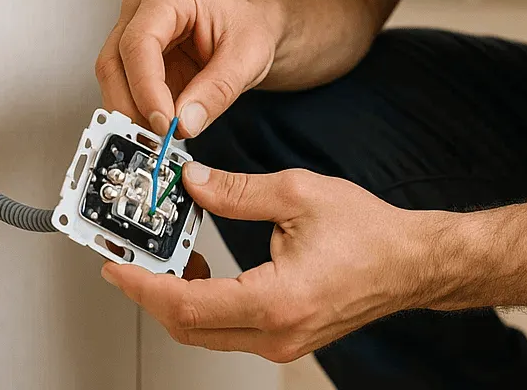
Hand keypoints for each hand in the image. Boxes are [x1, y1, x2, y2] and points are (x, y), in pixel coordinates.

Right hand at [94, 0, 277, 136]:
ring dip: (132, 113)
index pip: (140, 42)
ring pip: (112, 78)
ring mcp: (132, 31)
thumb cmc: (247, 26)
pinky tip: (159, 125)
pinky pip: (122, 89)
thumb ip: (218, 89)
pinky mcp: (132, 58)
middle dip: (133, 106)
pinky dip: (137, 113)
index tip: (163, 120)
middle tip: (160, 135)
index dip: (146, 87)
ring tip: (164, 133)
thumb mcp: (248, 56)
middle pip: (114, 61)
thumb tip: (185, 121)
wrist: (249, 27)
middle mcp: (141, 8)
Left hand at [101, 162, 442, 362]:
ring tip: (161, 260)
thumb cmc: (369, 233)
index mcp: (277, 300)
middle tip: (128, 261)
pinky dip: (203, 305)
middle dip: (150, 293)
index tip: (117, 267)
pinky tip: (198, 272)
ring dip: (176, 299)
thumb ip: (236, 190)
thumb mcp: (297, 194)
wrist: (410, 262)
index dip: (143, 287)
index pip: (189, 305)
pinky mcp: (284, 338)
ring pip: (206, 333)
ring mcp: (281, 342)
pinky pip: (228, 330)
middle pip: (189, 327)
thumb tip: (191, 183)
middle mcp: (276, 332)